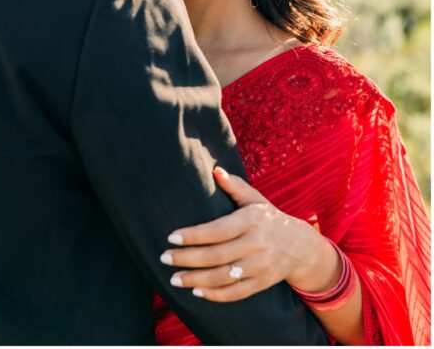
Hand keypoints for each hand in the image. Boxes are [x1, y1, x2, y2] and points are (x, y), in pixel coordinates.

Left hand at [160, 166, 326, 301]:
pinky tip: (196, 292)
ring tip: (174, 279)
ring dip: (196, 280)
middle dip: (187, 259)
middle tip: (164, 258)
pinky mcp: (262, 283)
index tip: (171, 238)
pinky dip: (216, 295)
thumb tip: (216, 171)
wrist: (300, 247)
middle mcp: (257, 245)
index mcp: (251, 221)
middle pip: (217, 256)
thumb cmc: (268, 219)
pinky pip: (237, 293)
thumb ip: (235, 186)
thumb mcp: (255, 200)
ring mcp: (260, 267)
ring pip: (224, 277)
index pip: (217, 230)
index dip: (193, 236)